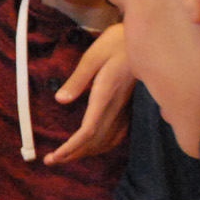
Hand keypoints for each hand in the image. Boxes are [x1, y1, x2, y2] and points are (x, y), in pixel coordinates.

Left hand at [47, 22, 132, 163]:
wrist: (148, 38)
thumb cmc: (118, 42)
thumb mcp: (93, 56)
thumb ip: (78, 79)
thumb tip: (60, 100)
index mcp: (106, 95)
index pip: (89, 130)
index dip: (72, 147)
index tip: (54, 156)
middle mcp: (116, 107)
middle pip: (96, 141)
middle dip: (74, 154)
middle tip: (51, 161)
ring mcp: (125, 108)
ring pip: (107, 140)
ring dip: (86, 152)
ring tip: (66, 157)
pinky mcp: (129, 107)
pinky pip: (117, 134)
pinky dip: (102, 145)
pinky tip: (93, 146)